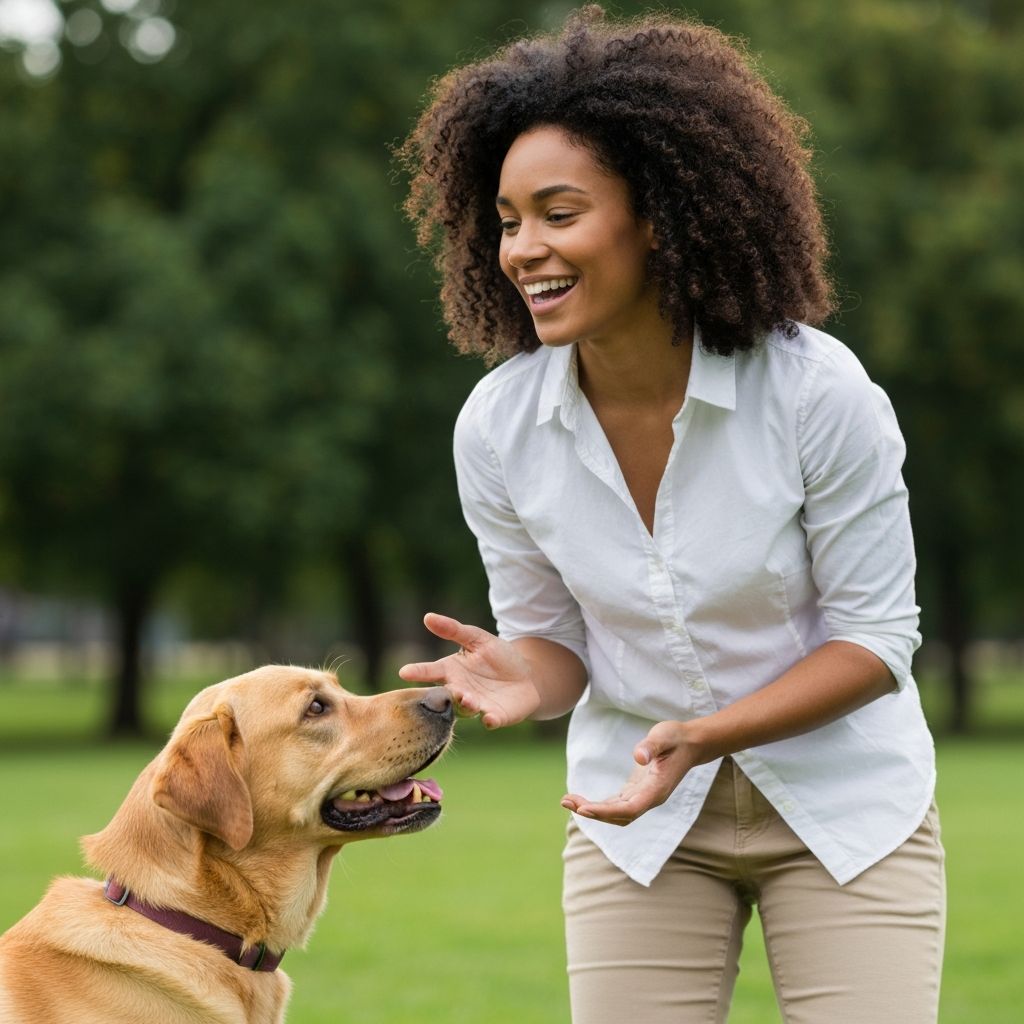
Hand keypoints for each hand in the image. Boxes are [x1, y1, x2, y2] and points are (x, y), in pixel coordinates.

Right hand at [398, 612, 541, 728]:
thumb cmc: (497, 656)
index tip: (404, 672)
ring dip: (466, 705)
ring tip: (468, 700)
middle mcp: (460, 691)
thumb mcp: (477, 639)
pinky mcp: (496, 716)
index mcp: (452, 671)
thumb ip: (453, 630)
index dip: (418, 672)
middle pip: (448, 694)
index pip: (431, 671)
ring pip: (466, 709)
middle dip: (448, 693)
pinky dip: (489, 720)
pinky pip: (490, 720)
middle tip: (451, 689)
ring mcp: (477, 705)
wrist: (527, 675)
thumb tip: (427, 617)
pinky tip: (489, 718)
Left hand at [561, 720, 698, 825]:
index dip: (606, 811)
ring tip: (568, 801)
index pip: (629, 809)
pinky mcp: (638, 791)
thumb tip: (638, 756)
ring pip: (616, 813)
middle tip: (566, 801)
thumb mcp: (664, 736)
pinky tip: (583, 801)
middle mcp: (650, 798)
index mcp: (657, 790)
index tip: (584, 808)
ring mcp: (644, 797)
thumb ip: (651, 746)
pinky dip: (600, 805)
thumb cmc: (676, 738)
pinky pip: (617, 805)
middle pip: (619, 815)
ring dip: (593, 810)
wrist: (690, 743)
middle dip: (593, 812)